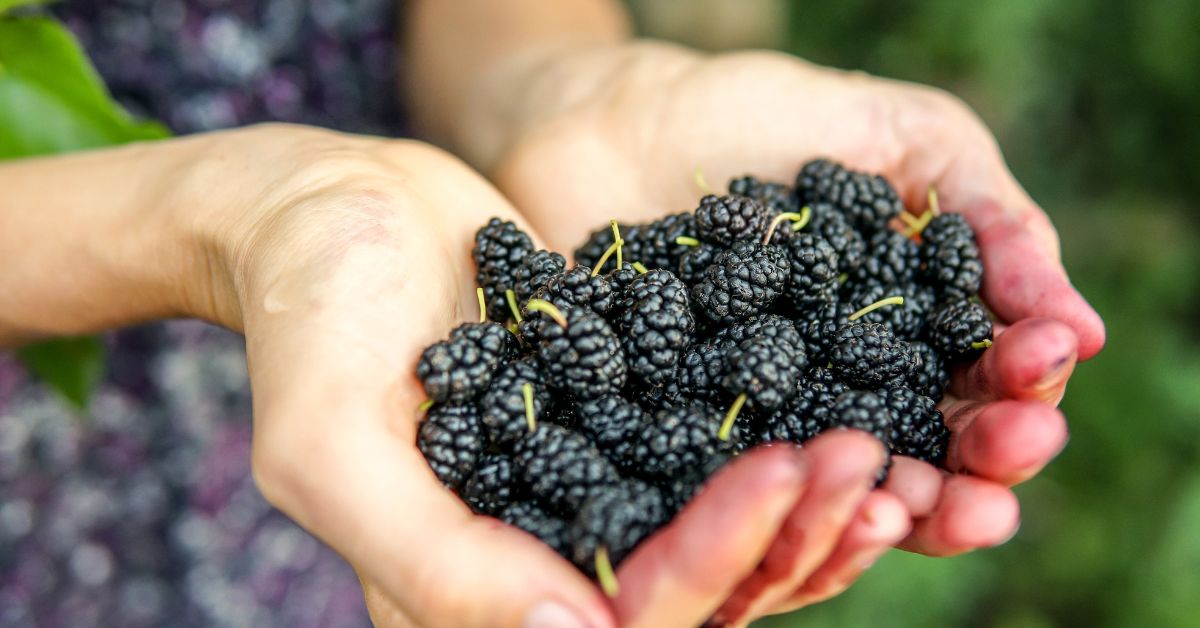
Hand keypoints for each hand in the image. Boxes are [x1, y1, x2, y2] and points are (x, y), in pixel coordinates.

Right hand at [162, 124, 906, 627]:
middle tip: (872, 460)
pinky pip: (713, 457)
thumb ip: (429, 561)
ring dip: (806, 501)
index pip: (619, 621)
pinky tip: (850, 404)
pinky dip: (784, 440)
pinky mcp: (621, 430)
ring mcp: (587, 497)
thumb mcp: (330, 441)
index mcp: (467, 595)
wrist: (332, 212)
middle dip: (787, 533)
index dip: (712, 558)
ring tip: (882, 443)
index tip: (788, 468)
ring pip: (721, 536)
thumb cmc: (309, 316)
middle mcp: (538, 566)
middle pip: (694, 593)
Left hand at [472, 42, 1103, 621]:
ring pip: (847, 485)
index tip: (1041, 358)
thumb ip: (990, 216)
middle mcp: (849, 391)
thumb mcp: (904, 135)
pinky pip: (739, 486)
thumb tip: (1080, 326)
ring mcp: (769, 422)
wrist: (616, 118)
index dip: (1024, 379)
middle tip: (1012, 449)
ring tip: (928, 501)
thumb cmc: (768, 117)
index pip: (988, 380)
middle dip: (983, 460)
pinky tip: (810, 488)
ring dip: (904, 505)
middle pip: (932, 452)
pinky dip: (779, 494)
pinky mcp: (684, 442)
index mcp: (915, 330)